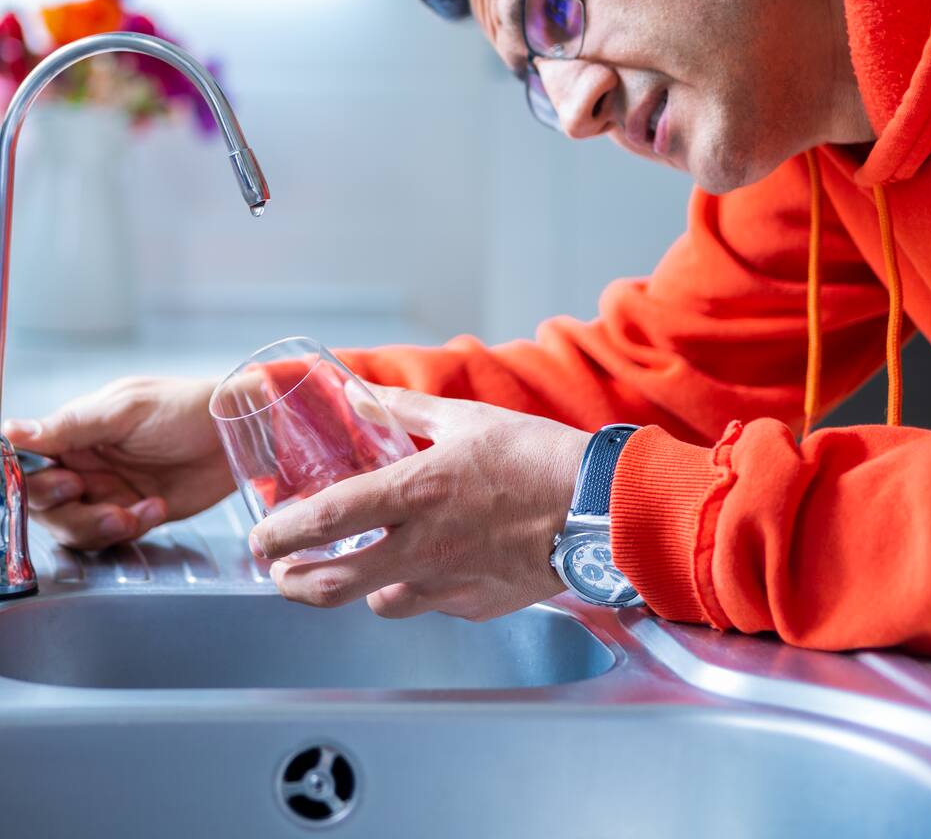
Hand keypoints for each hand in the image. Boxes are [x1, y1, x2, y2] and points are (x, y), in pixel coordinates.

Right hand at [2, 375, 232, 549]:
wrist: (237, 433)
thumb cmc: (186, 407)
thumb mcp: (126, 410)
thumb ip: (69, 426)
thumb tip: (10, 431)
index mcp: (75, 432)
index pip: (27, 463)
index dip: (29, 482)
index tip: (58, 484)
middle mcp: (85, 463)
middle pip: (43, 504)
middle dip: (65, 509)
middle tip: (86, 493)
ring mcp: (109, 490)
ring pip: (75, 526)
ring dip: (98, 525)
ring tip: (131, 512)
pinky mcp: (135, 512)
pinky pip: (113, 534)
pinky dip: (131, 527)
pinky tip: (156, 508)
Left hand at [251, 388, 590, 622]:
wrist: (599, 506)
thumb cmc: (537, 456)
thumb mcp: (468, 418)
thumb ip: (407, 410)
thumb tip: (363, 396)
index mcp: (416, 492)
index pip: (324, 522)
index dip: (279, 535)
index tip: (260, 538)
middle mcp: (422, 547)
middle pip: (331, 585)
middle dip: (292, 583)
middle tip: (283, 573)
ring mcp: (449, 584)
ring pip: (378, 603)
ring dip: (361, 588)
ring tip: (366, 566)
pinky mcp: (476, 605)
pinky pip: (431, 604)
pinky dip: (421, 589)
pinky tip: (438, 565)